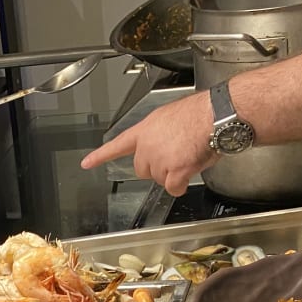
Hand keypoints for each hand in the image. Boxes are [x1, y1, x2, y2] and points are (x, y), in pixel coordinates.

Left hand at [80, 91, 217, 196]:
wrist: (214, 113)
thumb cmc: (200, 113)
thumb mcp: (171, 118)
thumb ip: (160, 135)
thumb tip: (168, 147)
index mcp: (145, 129)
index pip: (118, 145)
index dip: (101, 156)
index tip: (86, 163)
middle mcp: (147, 145)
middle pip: (143, 170)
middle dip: (158, 168)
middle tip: (177, 155)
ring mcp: (158, 159)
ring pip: (160, 179)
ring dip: (173, 173)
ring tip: (189, 154)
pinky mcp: (173, 170)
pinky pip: (173, 188)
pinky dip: (180, 185)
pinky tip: (189, 171)